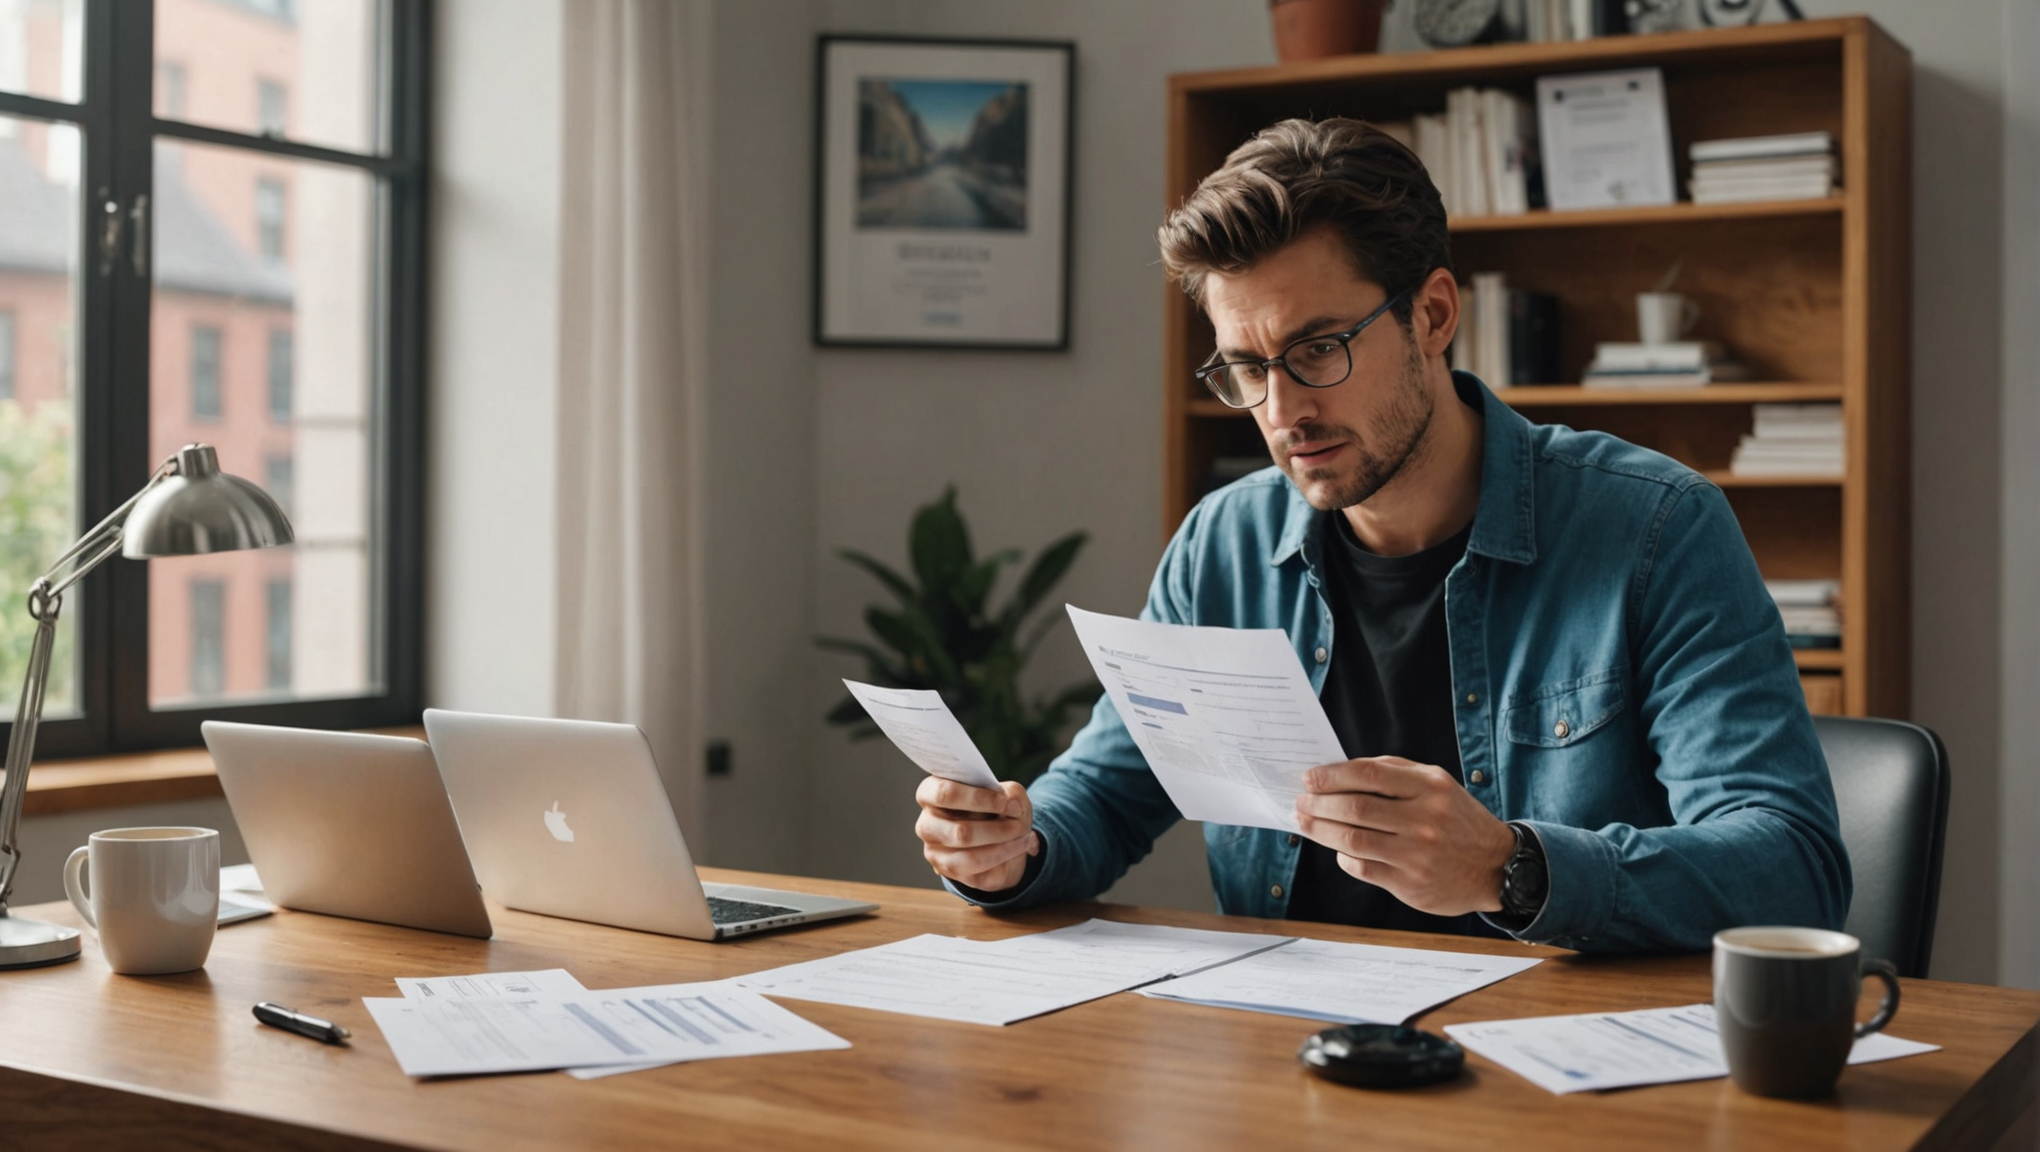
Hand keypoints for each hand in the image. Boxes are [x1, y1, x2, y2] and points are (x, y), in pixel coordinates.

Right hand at [915, 776, 1038, 892]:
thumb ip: (1010, 793)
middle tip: (1019, 822)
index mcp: (931, 793)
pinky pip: (977, 866)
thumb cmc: (997, 809)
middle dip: (998, 828)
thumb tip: (1011, 806)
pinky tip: (1019, 846)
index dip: (978, 798)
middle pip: (959, 831)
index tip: (1005, 802)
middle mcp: (927, 823)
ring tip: (1025, 836)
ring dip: (1004, 843)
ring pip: (970, 855)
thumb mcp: (1008, 794)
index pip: (944, 794)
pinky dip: (1004, 855)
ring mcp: (934, 851)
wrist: (1001, 840)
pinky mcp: (948, 871)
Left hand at [1293, 756, 1515, 916]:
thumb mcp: (1437, 784)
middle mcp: (1424, 820)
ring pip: (1353, 840)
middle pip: (1355, 809)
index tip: (1309, 778)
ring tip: (1305, 822)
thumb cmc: (1457, 819)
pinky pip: (1363, 867)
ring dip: (1321, 830)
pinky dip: (1343, 856)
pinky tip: (1338, 848)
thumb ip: (1394, 773)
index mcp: (1430, 787)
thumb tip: (1341, 770)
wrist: (1497, 866)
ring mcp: (1417, 854)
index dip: (1332, 776)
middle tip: (1300, 802)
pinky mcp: (1410, 883)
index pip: (1368, 776)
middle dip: (1319, 804)